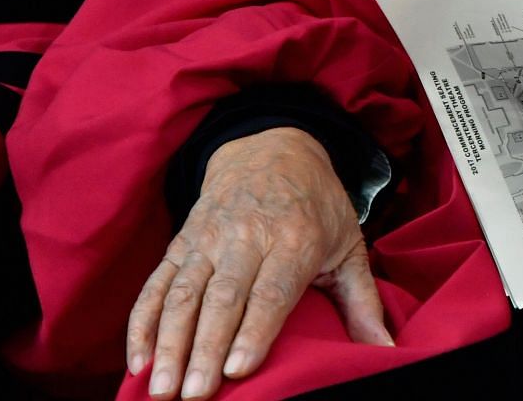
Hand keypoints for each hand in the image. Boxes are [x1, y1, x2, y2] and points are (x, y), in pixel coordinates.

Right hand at [127, 126, 391, 399]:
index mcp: (295, 238)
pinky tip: (137, 360)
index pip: (271, 291)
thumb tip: (385, 349)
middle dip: (204, 349)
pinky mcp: (182, 242)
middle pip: (223, 298)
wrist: (272, 147)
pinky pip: (157, 284)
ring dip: (168, 343)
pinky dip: (143, 322)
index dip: (253, 331)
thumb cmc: (318, 205)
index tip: (237, 370)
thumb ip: (363, 300)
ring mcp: (209, 239)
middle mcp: (248, 237)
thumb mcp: (349, 243)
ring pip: (184, 294)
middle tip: (192, 395)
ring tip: (159, 389)